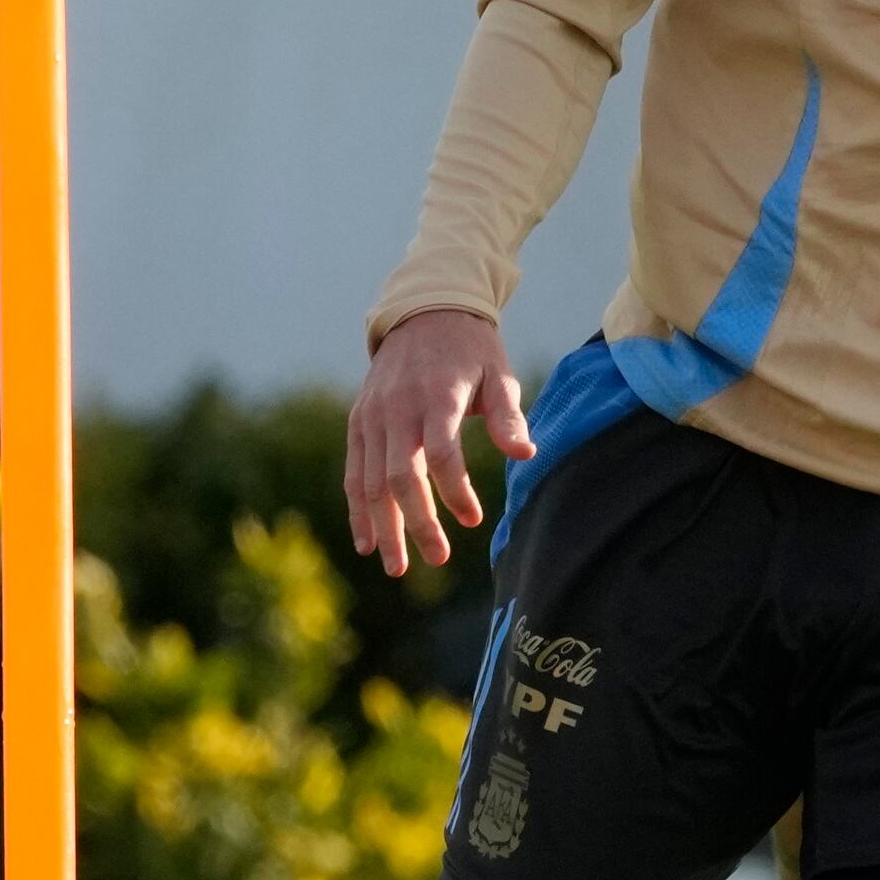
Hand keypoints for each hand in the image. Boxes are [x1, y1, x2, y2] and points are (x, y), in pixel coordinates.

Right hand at [344, 310, 532, 575]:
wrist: (422, 311)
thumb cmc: (470, 351)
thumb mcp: (499, 374)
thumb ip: (508, 417)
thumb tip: (527, 455)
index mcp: (437, 396)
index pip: (442, 453)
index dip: (456, 491)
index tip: (475, 519)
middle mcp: (398, 408)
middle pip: (400, 475)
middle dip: (417, 522)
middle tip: (438, 558)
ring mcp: (373, 416)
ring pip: (370, 481)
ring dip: (383, 527)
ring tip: (397, 567)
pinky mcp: (358, 422)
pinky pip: (353, 472)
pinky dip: (357, 509)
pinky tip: (366, 543)